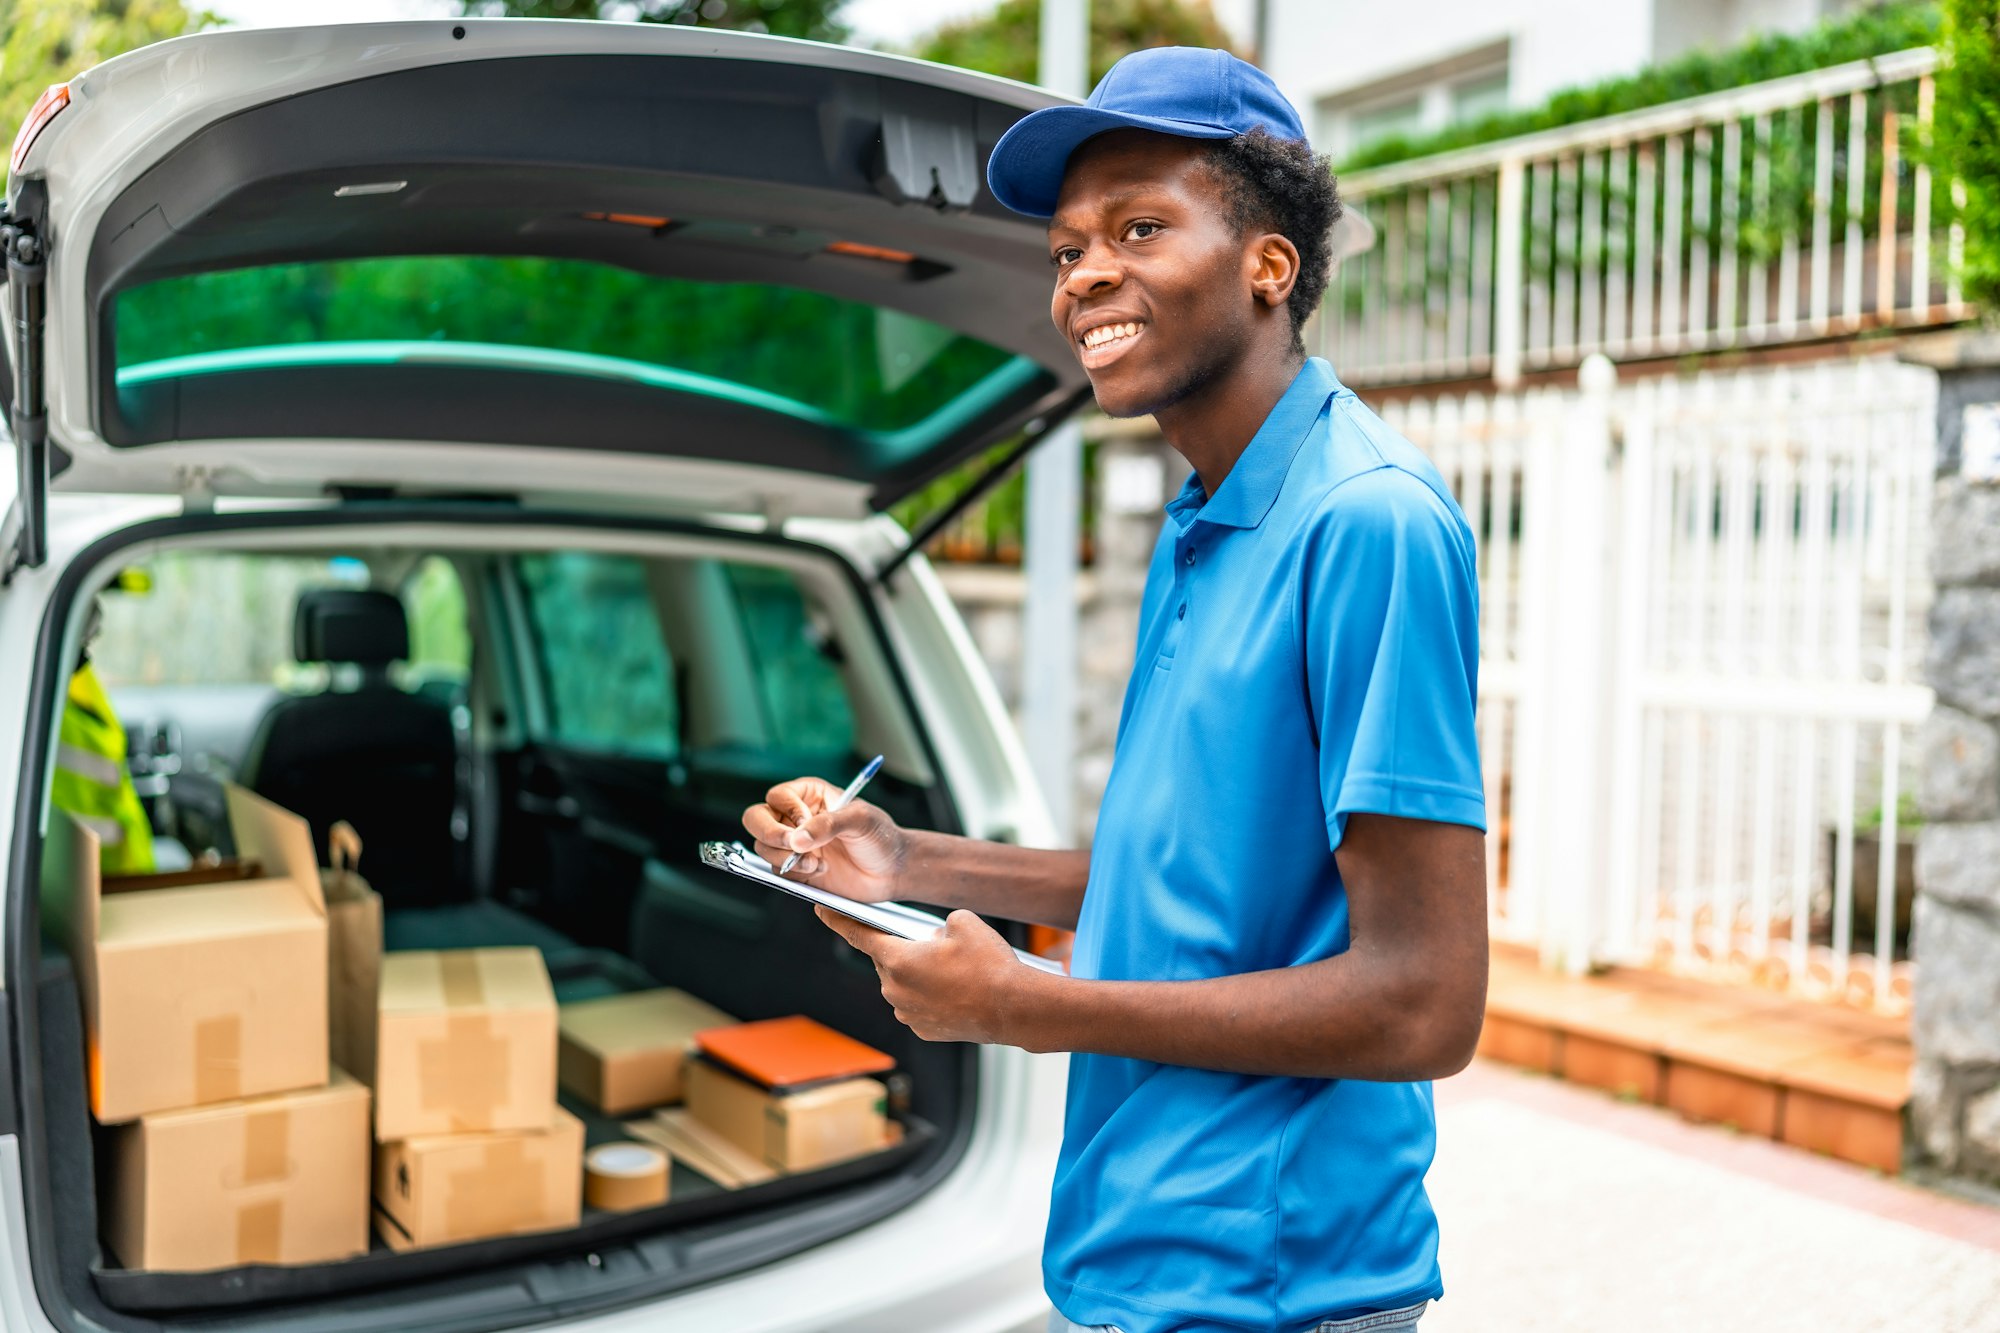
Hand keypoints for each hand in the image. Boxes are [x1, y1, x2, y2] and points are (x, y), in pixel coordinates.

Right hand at [742, 777, 907, 902]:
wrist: (892, 870)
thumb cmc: (881, 836)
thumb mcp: (861, 820)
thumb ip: (828, 824)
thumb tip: (797, 838)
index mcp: (810, 795)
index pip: (778, 797)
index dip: (787, 811)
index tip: (805, 824)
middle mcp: (796, 818)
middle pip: (756, 819)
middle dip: (769, 834)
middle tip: (792, 846)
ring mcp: (794, 844)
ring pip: (763, 847)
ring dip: (785, 858)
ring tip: (816, 863)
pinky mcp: (797, 868)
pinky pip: (778, 870)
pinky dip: (795, 873)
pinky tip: (820, 870)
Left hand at [814, 906, 1039, 1045]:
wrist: (1013, 1008)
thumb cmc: (989, 965)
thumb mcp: (964, 922)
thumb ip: (937, 924)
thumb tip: (933, 938)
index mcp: (897, 959)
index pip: (858, 934)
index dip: (837, 920)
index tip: (821, 909)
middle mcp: (894, 989)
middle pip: (887, 960)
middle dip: (905, 950)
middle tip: (937, 946)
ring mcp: (908, 1013)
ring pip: (903, 983)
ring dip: (919, 975)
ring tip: (955, 971)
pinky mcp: (923, 1029)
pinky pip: (918, 1004)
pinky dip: (931, 996)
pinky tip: (956, 991)